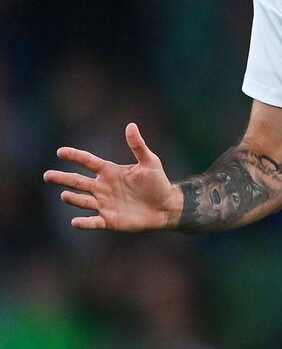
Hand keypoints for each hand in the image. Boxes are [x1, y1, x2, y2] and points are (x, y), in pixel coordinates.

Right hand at [43, 123, 181, 230]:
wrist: (166, 207)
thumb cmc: (158, 183)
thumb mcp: (150, 162)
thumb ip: (138, 146)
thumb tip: (131, 125)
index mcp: (110, 171)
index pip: (88, 161)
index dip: (75, 156)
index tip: (60, 151)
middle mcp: (103, 187)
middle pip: (78, 181)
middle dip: (62, 178)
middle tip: (47, 175)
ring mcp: (104, 203)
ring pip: (82, 200)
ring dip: (73, 198)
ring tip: (64, 195)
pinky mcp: (109, 220)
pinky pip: (93, 222)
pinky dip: (84, 223)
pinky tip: (75, 222)